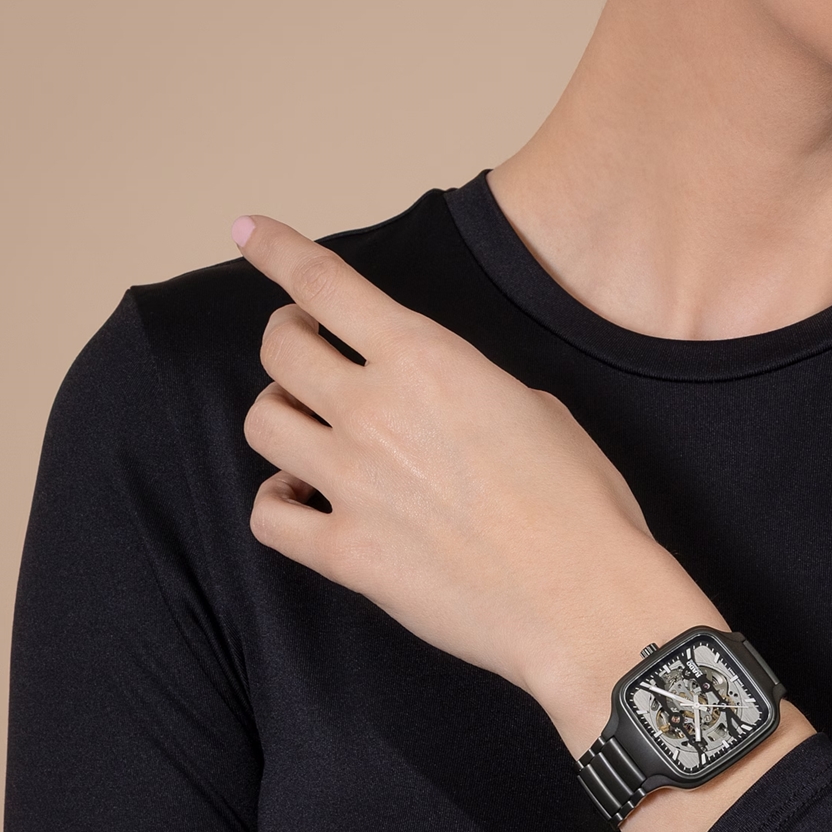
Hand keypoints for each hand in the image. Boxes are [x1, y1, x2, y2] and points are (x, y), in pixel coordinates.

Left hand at [233, 214, 720, 755]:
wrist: (583, 599)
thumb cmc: (583, 507)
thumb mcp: (540, 411)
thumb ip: (471, 389)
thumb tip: (444, 403)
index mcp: (429, 360)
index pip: (325, 284)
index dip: (278, 250)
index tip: (248, 232)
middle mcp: (376, 411)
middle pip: (280, 349)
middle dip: (288, 342)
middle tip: (308, 356)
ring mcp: (354, 482)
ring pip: (264, 424)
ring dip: (283, 419)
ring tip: (312, 435)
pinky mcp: (347, 552)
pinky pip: (270, 514)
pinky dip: (279, 500)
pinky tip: (304, 499)